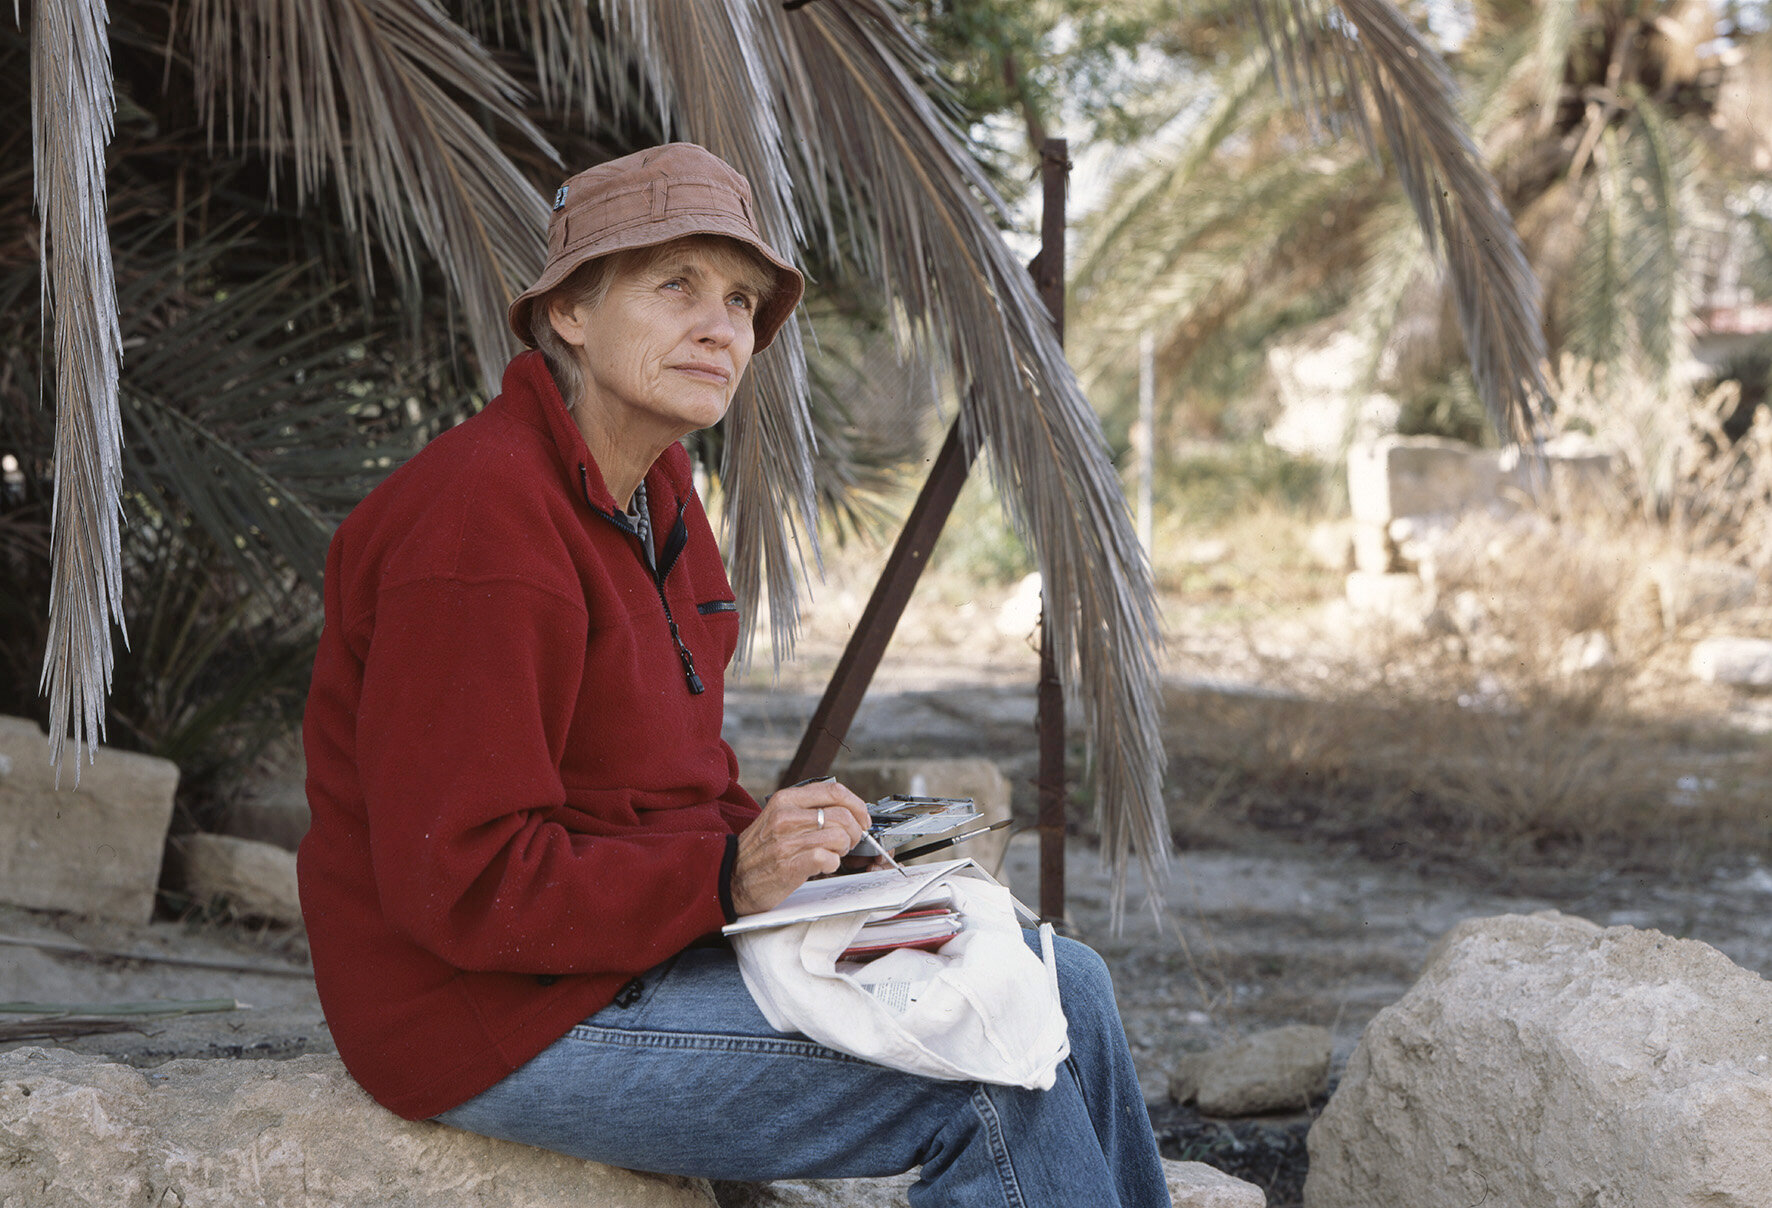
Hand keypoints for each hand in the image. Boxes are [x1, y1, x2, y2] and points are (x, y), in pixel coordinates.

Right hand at [730, 778, 870, 915]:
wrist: (730, 877)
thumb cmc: (759, 850)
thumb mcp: (778, 817)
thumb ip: (806, 808)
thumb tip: (845, 809)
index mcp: (785, 800)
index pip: (835, 790)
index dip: (857, 805)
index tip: (862, 818)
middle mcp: (786, 816)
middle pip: (843, 815)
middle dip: (855, 832)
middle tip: (849, 842)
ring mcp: (787, 841)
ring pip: (840, 836)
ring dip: (844, 849)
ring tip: (833, 854)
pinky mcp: (790, 865)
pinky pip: (828, 858)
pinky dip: (833, 863)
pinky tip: (824, 865)